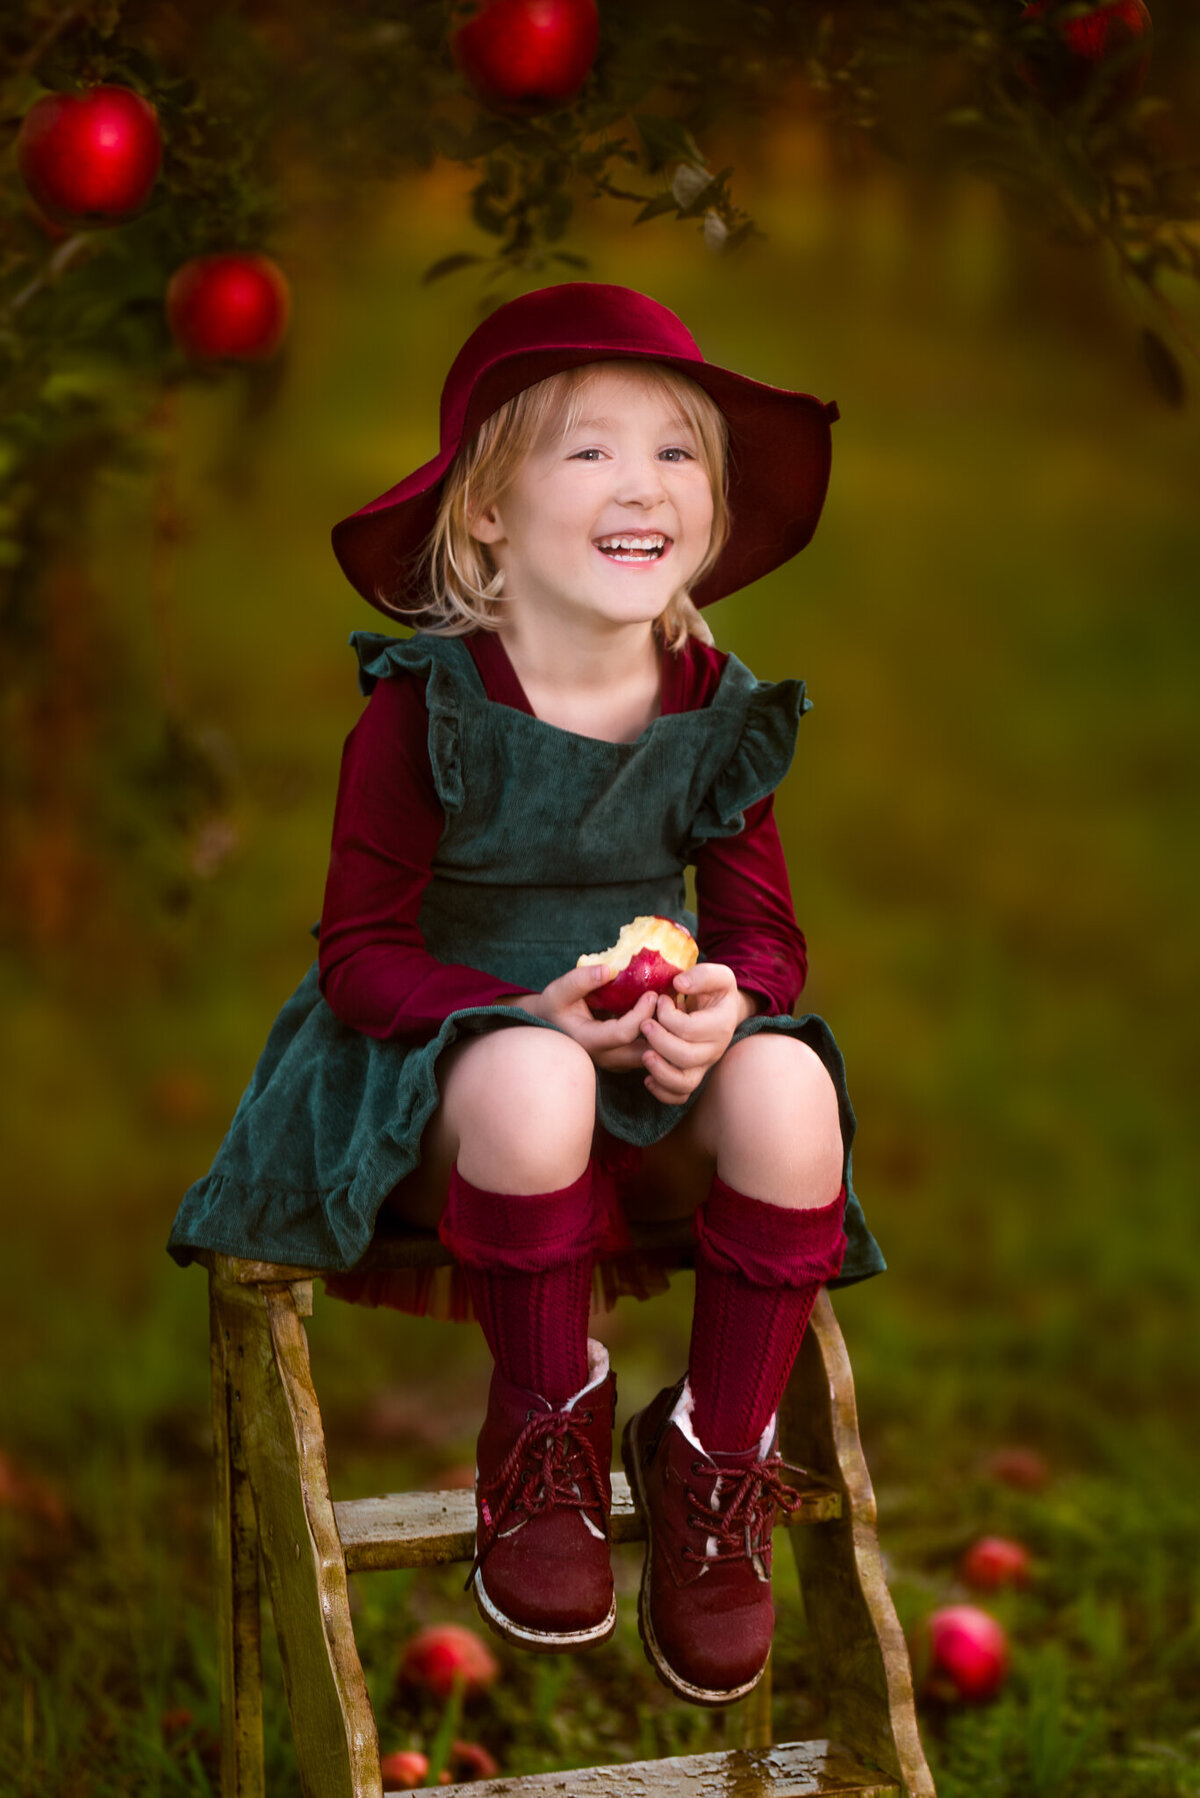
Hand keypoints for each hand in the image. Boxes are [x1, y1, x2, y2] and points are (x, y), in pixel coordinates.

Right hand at [502, 964, 661, 1072]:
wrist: (550, 1027)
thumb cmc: (554, 1008)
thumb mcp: (559, 991)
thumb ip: (580, 980)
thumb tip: (609, 969)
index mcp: (589, 1041)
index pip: (623, 1034)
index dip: (642, 1014)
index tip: (653, 993)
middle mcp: (606, 1058)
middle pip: (645, 1051)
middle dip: (662, 1028)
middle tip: (670, 1002)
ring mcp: (617, 1063)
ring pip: (652, 1056)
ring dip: (665, 1034)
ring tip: (672, 1008)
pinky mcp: (625, 1060)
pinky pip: (650, 1054)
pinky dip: (661, 1036)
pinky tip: (666, 1016)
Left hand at [637, 962, 753, 1105]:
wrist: (721, 1011)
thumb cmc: (714, 991)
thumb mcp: (717, 975)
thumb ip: (702, 975)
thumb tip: (679, 984)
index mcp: (721, 1025)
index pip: (690, 1029)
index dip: (668, 1016)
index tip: (660, 1000)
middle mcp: (715, 1050)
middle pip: (686, 1057)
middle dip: (660, 1041)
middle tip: (644, 1024)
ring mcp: (704, 1066)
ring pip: (684, 1083)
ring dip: (660, 1071)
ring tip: (645, 1053)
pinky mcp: (693, 1076)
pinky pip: (680, 1096)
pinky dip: (662, 1092)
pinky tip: (647, 1077)